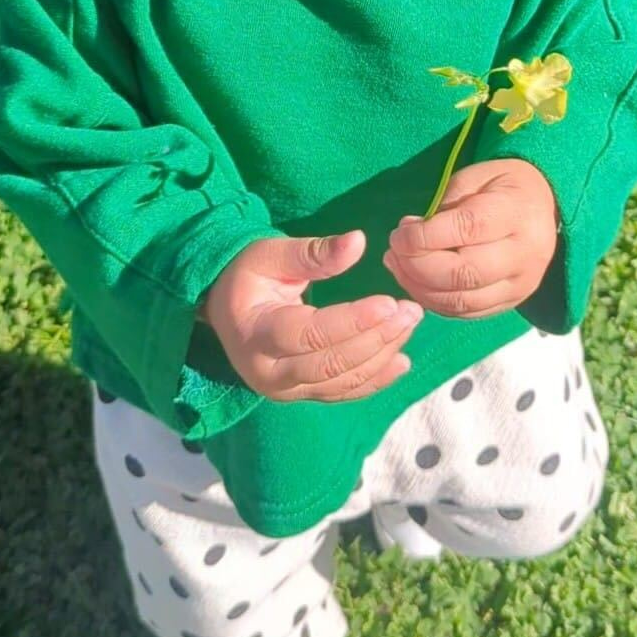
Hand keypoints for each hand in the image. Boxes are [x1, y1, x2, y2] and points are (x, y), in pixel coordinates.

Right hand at [199, 230, 423, 402]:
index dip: (352, 322)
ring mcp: (286, 390)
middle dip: (376, 338)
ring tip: (410, 323)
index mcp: (256, 334)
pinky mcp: (302, 394)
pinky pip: (343, 392)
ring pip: (342, 381)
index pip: (309, 334)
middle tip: (410, 310)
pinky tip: (402, 360)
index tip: (388, 302)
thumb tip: (358, 241)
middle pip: (331, 363)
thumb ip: (313, 252)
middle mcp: (269, 372)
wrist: (226, 309)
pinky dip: (375, 379)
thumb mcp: (270, 254)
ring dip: (382, 354)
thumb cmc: (248, 275)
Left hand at [381, 159, 558, 318]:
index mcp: (516, 211)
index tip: (398, 234)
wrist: (546, 205)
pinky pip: (467, 312)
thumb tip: (410, 235)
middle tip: (394, 251)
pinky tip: (416, 283)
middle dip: (418, 266)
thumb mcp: (474, 177)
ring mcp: (521, 284)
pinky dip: (435, 302)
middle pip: (464, 273)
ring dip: (420, 288)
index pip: (467, 229)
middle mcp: (524, 253)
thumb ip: (444, 206)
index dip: (425, 237)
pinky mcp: (513, 302)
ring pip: (463, 300)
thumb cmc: (502, 185)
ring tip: (397, 266)